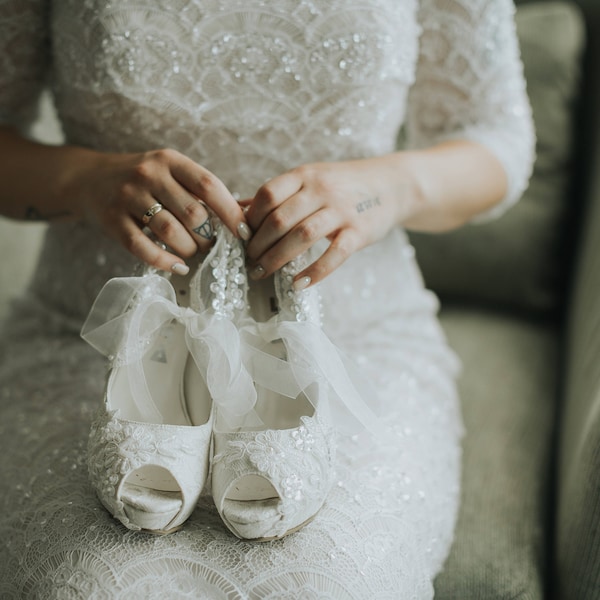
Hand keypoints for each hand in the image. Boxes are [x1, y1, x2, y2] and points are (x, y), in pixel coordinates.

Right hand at [71, 148, 250, 272]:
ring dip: (189, 249)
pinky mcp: (112, 220)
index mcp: (170, 160)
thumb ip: (199, 190)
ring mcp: (128, 196)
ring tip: (193, 252)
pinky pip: (143, 247)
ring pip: (171, 232)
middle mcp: (149, 174)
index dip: (231, 212)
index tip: (245, 232)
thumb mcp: (170, 172)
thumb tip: (241, 217)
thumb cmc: (144, 181)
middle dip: (209, 236)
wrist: (88, 179)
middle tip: (211, 244)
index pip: (209, 185)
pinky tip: (177, 266)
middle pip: (193, 213)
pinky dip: (164, 261)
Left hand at [244, 158, 408, 287]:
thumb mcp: (310, 180)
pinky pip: (334, 255)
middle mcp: (321, 189)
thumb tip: (236, 209)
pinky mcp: (359, 231)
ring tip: (263, 273)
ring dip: (277, 259)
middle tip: (249, 263)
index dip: (250, 219)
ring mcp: (341, 210)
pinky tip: (298, 284)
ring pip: (302, 236)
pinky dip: (314, 272)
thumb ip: (277, 194)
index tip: (242, 238)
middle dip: (258, 245)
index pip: (268, 194)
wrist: (392, 185)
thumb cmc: (342, 186)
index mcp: (305, 175)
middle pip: (280, 219)